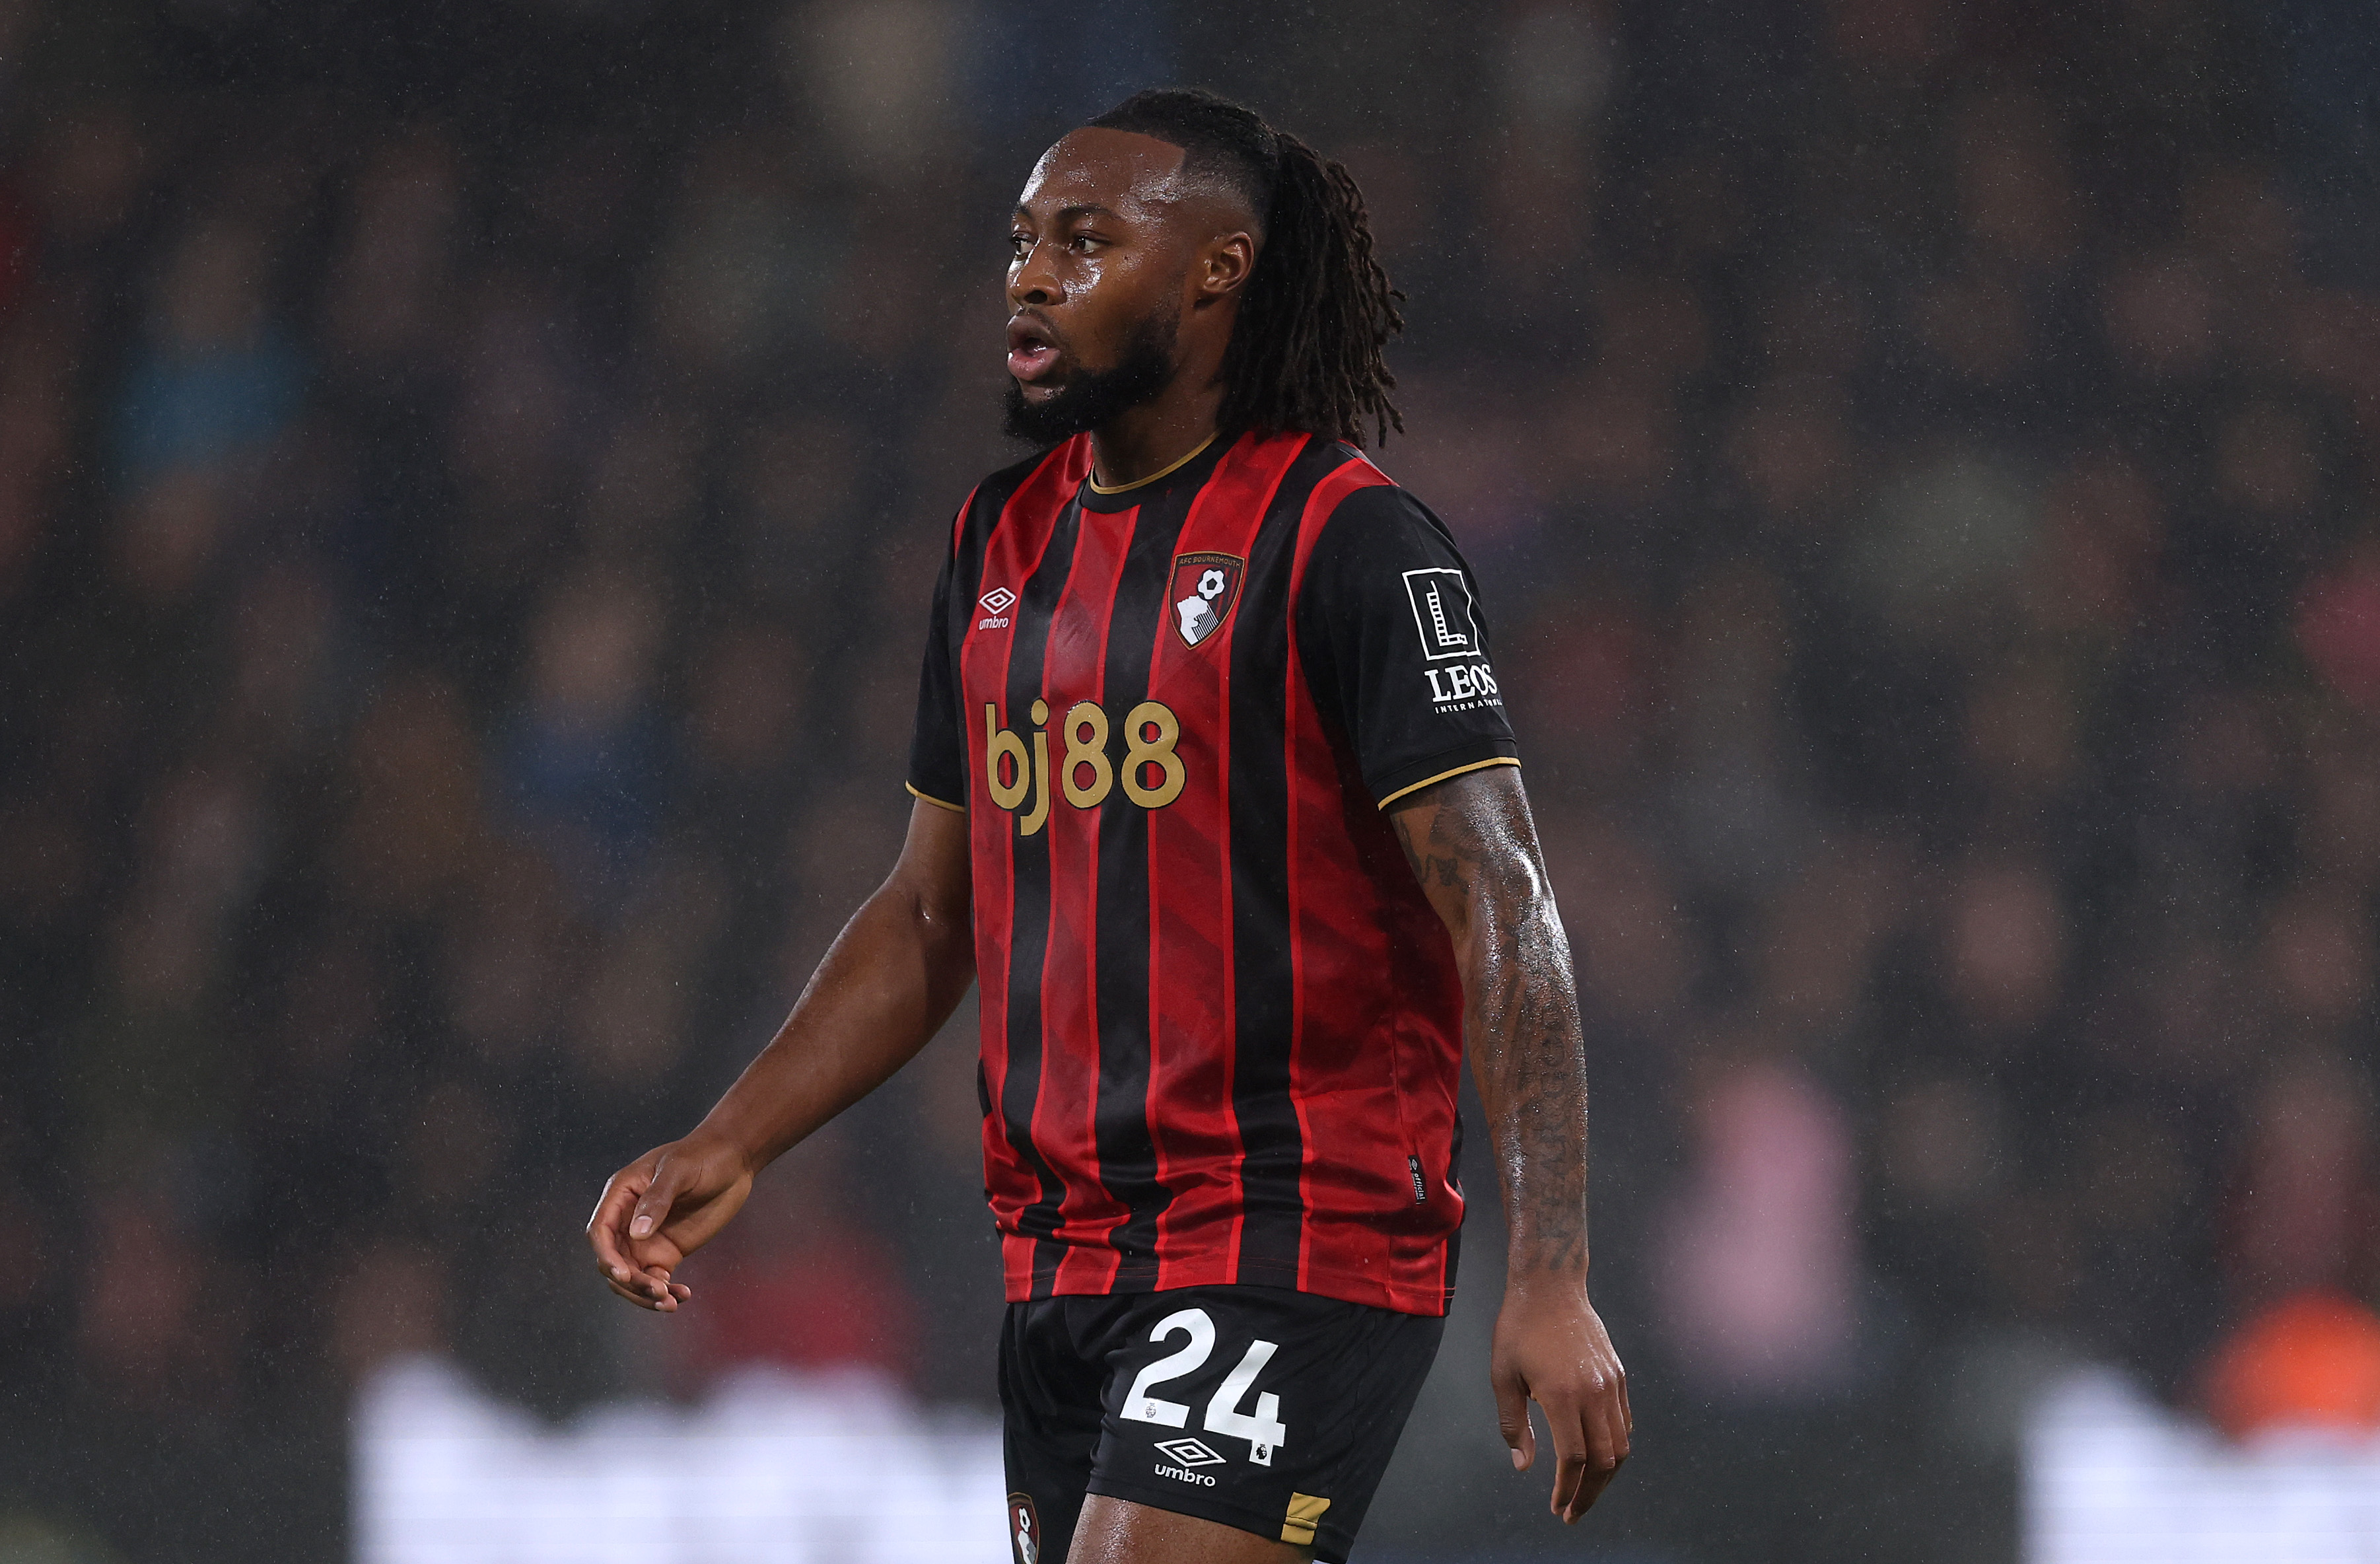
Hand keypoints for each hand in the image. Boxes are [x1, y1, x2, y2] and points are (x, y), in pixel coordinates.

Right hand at [585, 1133, 755, 1311]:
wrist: (732, 1162)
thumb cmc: (702, 1156)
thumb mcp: (679, 1171)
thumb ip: (657, 1199)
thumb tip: (637, 1233)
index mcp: (621, 1195)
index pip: (600, 1232)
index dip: (607, 1256)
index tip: (624, 1275)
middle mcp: (627, 1220)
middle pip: (613, 1261)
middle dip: (630, 1282)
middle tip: (659, 1293)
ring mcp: (645, 1239)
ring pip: (631, 1277)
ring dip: (645, 1294)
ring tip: (671, 1303)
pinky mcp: (665, 1253)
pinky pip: (655, 1280)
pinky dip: (664, 1293)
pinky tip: (683, 1296)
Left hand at [1490, 1277, 1631, 1521]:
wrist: (1550, 1286)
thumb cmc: (1518, 1328)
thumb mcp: (1502, 1376)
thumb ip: (1513, 1424)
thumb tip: (1524, 1465)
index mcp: (1562, 1395)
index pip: (1574, 1459)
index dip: (1566, 1489)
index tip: (1557, 1507)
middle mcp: (1593, 1392)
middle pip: (1604, 1460)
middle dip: (1590, 1494)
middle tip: (1573, 1512)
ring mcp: (1611, 1383)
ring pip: (1620, 1444)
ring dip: (1606, 1476)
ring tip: (1587, 1491)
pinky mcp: (1618, 1375)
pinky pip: (1625, 1421)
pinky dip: (1615, 1445)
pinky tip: (1598, 1455)